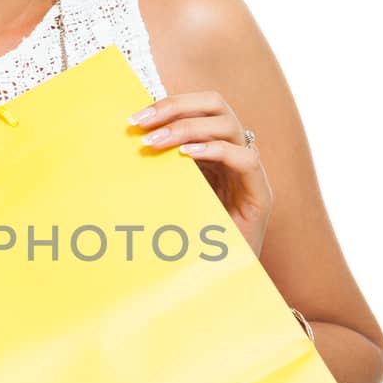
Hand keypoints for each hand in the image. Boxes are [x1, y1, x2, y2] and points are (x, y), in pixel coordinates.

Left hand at [128, 89, 272, 257]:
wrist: (222, 279)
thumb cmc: (190, 239)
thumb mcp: (168, 196)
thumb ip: (156, 170)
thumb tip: (121, 146)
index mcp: (213, 148)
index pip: (197, 107)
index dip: (167, 105)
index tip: (134, 119)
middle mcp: (233, 152)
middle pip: (215, 104)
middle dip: (176, 106)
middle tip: (142, 122)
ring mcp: (249, 172)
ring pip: (228, 125)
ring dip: (187, 128)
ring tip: (156, 142)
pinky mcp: (261, 194)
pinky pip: (245, 159)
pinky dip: (215, 151)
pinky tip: (186, 156)